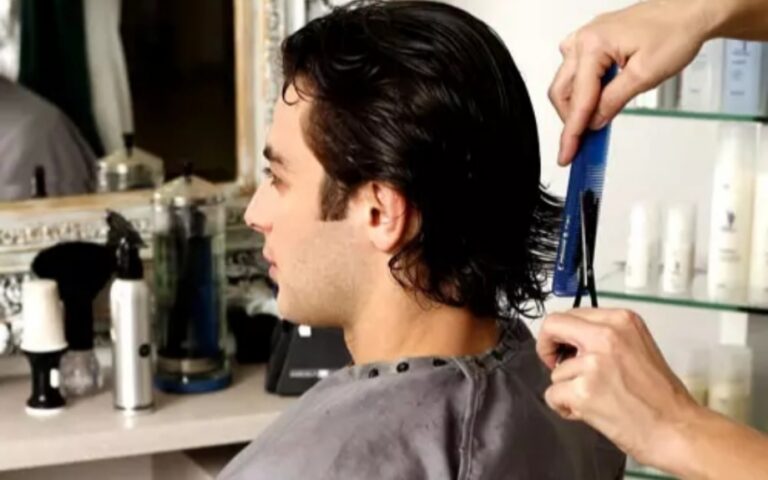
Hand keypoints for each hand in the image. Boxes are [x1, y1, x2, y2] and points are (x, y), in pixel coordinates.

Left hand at [536, 308, 699, 467]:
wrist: (677, 428)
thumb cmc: (660, 396)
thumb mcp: (637, 346)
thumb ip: (605, 337)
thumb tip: (569, 341)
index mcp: (621, 321)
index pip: (570, 314)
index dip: (561, 333)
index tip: (563, 348)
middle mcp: (607, 336)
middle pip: (552, 326)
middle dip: (546, 346)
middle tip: (554, 364)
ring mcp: (594, 363)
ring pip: (555, 371)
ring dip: (567, 388)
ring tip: (595, 399)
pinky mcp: (584, 391)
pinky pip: (552, 395)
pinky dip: (563, 407)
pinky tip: (587, 411)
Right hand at [550, 0, 710, 165]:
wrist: (689, 12)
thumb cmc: (675, 32)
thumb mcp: (646, 75)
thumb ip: (613, 101)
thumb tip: (594, 122)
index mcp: (593, 45)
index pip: (578, 99)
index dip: (572, 131)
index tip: (567, 154)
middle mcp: (582, 40)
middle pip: (561, 91)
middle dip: (570, 120)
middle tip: (580, 144)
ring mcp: (584, 39)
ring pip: (564, 82)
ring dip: (574, 106)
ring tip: (592, 124)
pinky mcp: (590, 41)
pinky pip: (573, 71)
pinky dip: (580, 91)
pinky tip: (594, 102)